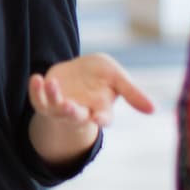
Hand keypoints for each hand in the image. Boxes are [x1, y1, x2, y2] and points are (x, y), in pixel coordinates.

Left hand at [30, 52, 155, 128]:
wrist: (79, 71)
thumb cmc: (101, 76)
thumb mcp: (118, 78)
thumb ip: (132, 92)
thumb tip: (154, 110)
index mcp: (100, 110)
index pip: (102, 118)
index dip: (101, 119)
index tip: (99, 118)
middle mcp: (80, 112)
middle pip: (75, 116)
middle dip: (72, 112)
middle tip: (69, 106)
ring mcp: (60, 108)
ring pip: (55, 108)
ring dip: (53, 98)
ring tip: (52, 84)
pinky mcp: (45, 100)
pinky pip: (37, 99)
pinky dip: (35, 90)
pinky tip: (36, 78)